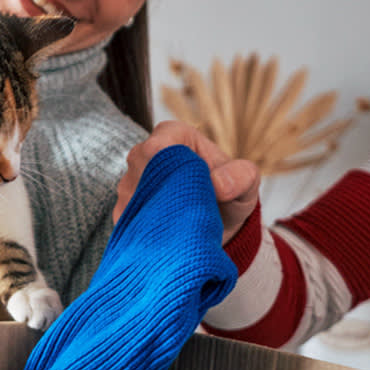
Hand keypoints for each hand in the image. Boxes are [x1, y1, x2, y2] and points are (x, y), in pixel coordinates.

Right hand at [114, 120, 259, 244]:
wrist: (217, 225)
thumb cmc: (231, 195)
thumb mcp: (247, 183)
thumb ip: (241, 176)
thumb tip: (218, 185)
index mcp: (173, 135)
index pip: (157, 146)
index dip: (170, 168)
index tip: (187, 188)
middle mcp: (144, 156)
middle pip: (140, 172)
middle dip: (164, 195)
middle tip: (188, 214)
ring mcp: (128, 184)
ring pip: (131, 199)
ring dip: (155, 215)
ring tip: (180, 226)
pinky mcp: (122, 210)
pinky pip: (126, 220)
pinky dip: (146, 230)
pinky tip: (165, 235)